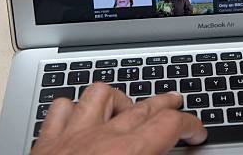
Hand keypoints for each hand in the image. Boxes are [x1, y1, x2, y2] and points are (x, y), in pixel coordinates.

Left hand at [32, 83, 206, 154]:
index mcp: (128, 154)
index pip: (169, 124)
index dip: (190, 125)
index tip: (196, 133)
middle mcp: (101, 138)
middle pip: (143, 106)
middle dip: (165, 103)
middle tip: (177, 103)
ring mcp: (72, 136)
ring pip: (100, 94)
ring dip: (119, 99)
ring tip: (127, 107)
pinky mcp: (46, 142)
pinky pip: (61, 108)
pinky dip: (74, 108)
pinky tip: (81, 116)